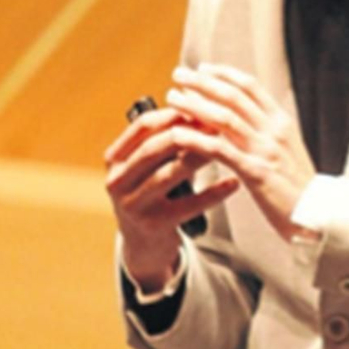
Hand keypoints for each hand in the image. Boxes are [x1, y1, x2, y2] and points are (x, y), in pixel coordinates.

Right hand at [103, 105, 238, 289]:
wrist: (144, 244)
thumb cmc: (152, 193)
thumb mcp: (148, 166)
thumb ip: (163, 140)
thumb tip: (199, 106)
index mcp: (115, 159)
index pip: (143, 126)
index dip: (173, 113)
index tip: (201, 105)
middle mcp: (118, 181)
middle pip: (154, 148)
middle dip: (188, 133)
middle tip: (217, 124)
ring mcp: (133, 205)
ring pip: (169, 174)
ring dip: (200, 157)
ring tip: (225, 147)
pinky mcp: (153, 225)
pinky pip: (188, 205)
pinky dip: (213, 193)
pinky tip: (233, 182)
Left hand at [166, 63, 318, 241]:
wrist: (322, 216)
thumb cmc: (300, 189)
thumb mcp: (287, 151)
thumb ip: (267, 134)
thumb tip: (243, 120)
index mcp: (282, 122)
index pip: (250, 86)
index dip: (224, 74)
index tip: (202, 68)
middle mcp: (274, 130)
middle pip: (233, 95)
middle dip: (203, 82)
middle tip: (179, 75)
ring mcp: (266, 150)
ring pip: (224, 117)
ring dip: (195, 105)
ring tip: (173, 98)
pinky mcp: (256, 172)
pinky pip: (220, 150)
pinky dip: (196, 139)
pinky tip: (178, 135)